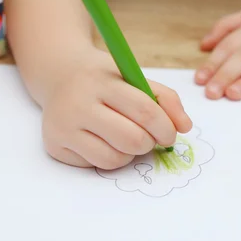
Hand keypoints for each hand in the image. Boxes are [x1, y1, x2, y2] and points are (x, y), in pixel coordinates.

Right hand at [41, 49, 192, 169]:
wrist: (59, 75)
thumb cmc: (104, 78)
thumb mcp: (133, 75)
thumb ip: (164, 97)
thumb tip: (185, 127)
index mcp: (101, 81)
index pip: (144, 110)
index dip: (165, 127)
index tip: (171, 133)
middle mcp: (77, 104)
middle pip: (131, 139)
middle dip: (150, 143)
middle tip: (151, 139)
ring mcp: (63, 127)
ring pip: (114, 159)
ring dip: (131, 153)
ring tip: (126, 137)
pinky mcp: (55, 147)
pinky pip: (96, 165)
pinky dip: (111, 157)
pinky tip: (105, 141)